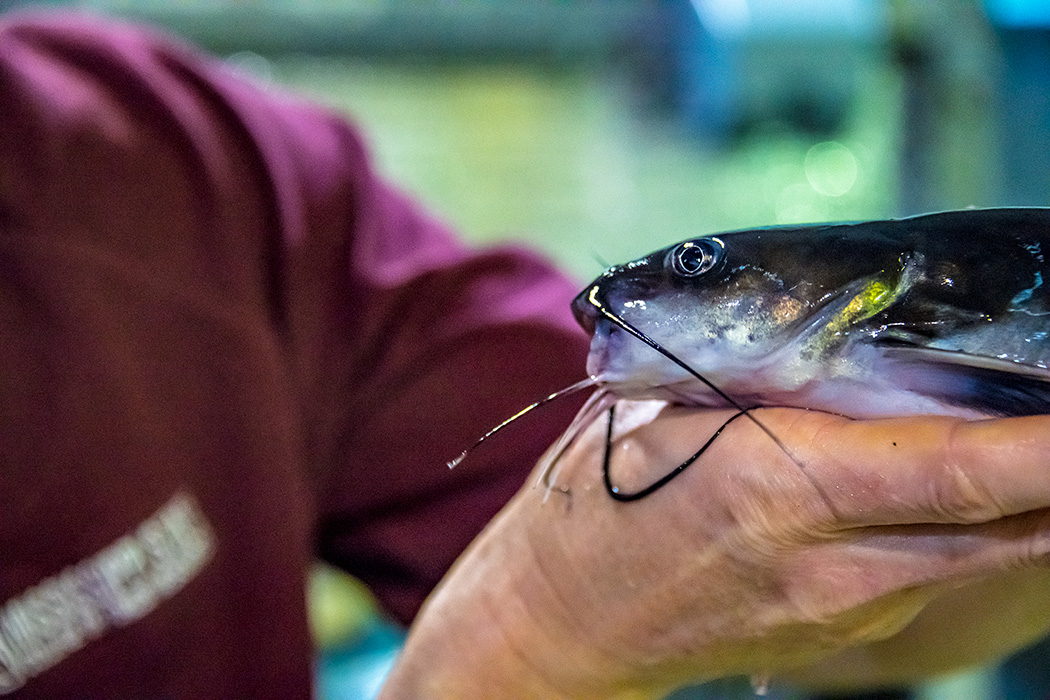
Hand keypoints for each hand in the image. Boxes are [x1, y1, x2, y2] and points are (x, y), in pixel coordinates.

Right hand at [380, 405, 1049, 698]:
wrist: (559, 620)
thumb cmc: (595, 499)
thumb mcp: (662, 410)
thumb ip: (766, 380)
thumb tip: (859, 340)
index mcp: (778, 489)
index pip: (960, 471)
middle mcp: (831, 566)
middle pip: (1009, 528)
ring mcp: (847, 612)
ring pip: (987, 555)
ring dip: (1035, 498)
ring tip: (1036, 426)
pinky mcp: (845, 632)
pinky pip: (942, 572)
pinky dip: (980, 524)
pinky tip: (976, 480)